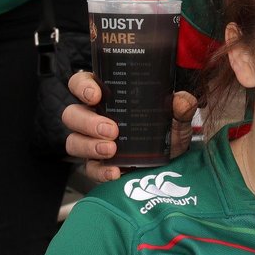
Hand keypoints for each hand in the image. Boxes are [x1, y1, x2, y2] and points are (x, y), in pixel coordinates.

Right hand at [63, 71, 196, 182]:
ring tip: (112, 149)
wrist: (174, 160)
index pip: (81, 83)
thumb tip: (181, 100)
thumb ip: (182, 105)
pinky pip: (89, 168)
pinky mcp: (97, 164)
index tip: (96, 95)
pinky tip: (115, 172)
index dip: (82, 86)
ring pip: (73, 141)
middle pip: (71, 114)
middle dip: (88, 121)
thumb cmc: (167, 128)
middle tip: (112, 129)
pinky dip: (100, 171)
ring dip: (89, 145)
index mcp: (108, 95)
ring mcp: (91, 141)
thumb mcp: (178, 115)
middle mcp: (94, 116)